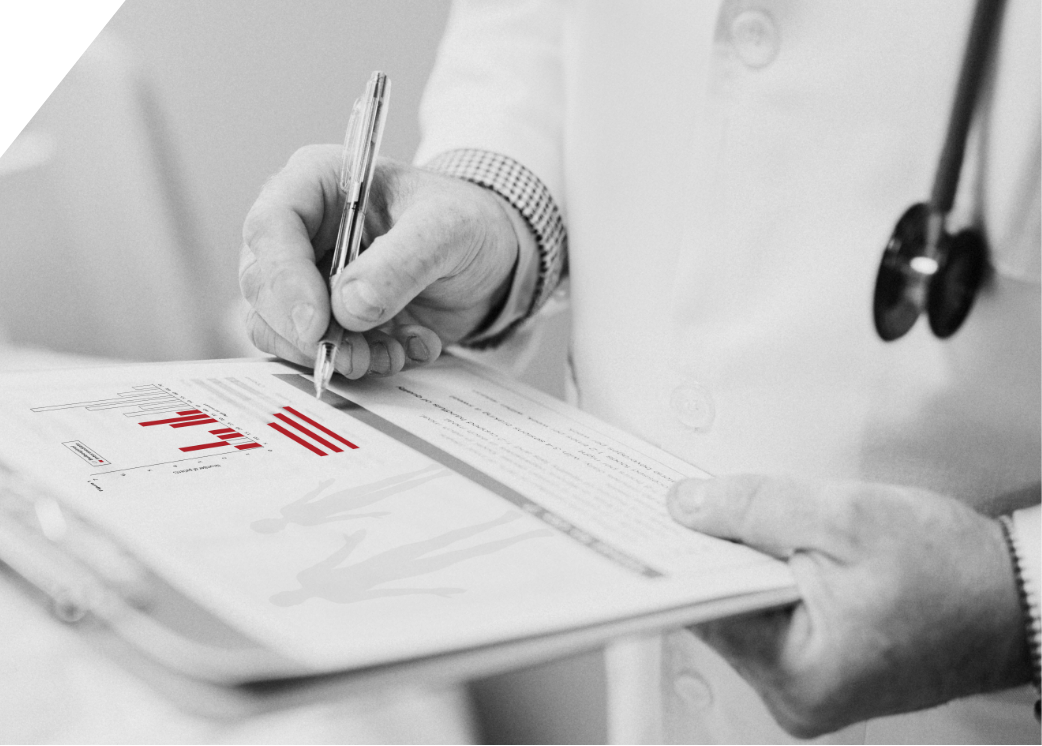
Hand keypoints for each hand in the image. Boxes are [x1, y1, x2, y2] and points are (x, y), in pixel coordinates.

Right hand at [239, 146, 519, 376]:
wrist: (491, 259)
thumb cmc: (466, 223)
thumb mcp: (447, 230)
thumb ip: (400, 263)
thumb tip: (347, 308)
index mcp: (318, 183)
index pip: (271, 227)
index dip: (284, 280)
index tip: (316, 326)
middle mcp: (301, 230)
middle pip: (263, 285)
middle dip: (306, 331)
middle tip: (354, 357)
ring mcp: (307, 277)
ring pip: (279, 327)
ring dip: (334, 354)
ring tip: (391, 354)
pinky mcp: (326, 318)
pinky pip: (315, 352)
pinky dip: (358, 363)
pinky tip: (403, 350)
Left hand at [666, 474, 1031, 736]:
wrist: (1018, 597)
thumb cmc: (952, 571)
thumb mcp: (844, 518)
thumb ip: (754, 508)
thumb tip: (685, 506)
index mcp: (797, 675)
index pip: (703, 611)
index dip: (676, 559)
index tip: (645, 522)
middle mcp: (795, 696)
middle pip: (719, 612)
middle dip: (708, 556)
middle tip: (684, 506)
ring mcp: (807, 687)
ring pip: (742, 612)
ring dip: (738, 565)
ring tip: (729, 520)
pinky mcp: (819, 669)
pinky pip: (768, 618)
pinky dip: (762, 580)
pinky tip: (764, 546)